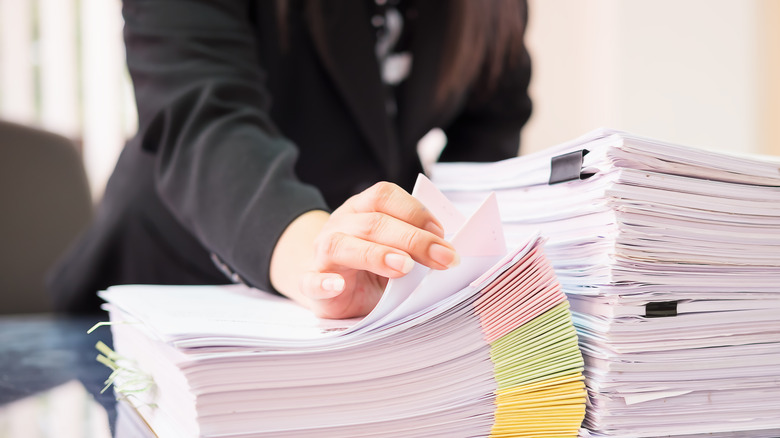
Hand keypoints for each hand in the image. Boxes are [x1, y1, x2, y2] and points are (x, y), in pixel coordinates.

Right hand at [270, 182, 458, 318]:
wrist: (331, 287)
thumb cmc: (372, 268)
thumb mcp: (396, 251)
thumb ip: (417, 249)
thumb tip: (452, 254)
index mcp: (362, 209)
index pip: (384, 196)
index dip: (415, 211)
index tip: (443, 233)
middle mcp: (341, 224)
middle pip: (374, 223)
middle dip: (414, 239)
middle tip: (444, 258)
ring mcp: (322, 253)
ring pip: (343, 245)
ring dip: (376, 254)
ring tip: (404, 267)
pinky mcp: (310, 282)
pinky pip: (312, 280)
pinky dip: (323, 282)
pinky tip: (337, 285)